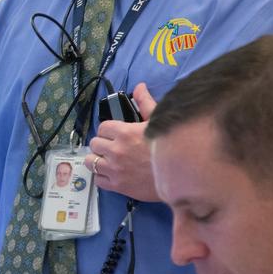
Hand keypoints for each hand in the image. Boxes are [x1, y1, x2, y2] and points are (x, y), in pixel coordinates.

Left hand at [86, 82, 160, 201]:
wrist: (182, 176)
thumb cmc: (171, 148)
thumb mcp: (159, 122)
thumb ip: (145, 103)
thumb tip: (139, 87)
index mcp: (125, 132)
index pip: (102, 127)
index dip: (108, 130)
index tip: (115, 135)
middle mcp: (116, 150)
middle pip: (94, 144)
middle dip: (102, 144)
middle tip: (112, 148)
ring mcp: (115, 169)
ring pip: (91, 161)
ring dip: (98, 160)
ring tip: (108, 161)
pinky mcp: (117, 186)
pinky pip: (97, 180)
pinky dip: (102, 177)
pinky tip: (112, 174)